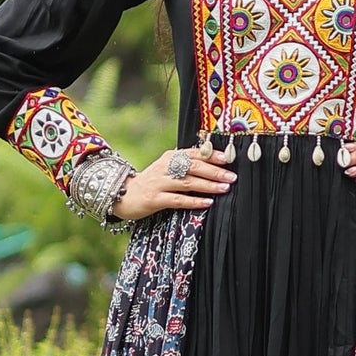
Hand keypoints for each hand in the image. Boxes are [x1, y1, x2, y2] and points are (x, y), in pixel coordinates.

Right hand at [112, 147, 235, 219]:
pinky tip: (207, 202)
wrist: (123, 195)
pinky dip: (194, 201)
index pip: (193, 153)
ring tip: (224, 188)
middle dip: (214, 171)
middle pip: (193, 167)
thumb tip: (210, 159)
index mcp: (169, 157)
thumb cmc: (151, 182)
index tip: (228, 159)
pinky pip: (178, 200)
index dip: (211, 155)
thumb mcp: (166, 168)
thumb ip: (184, 164)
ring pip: (188, 183)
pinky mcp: (155, 199)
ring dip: (208, 185)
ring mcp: (159, 183)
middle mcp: (164, 167)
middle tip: (232, 176)